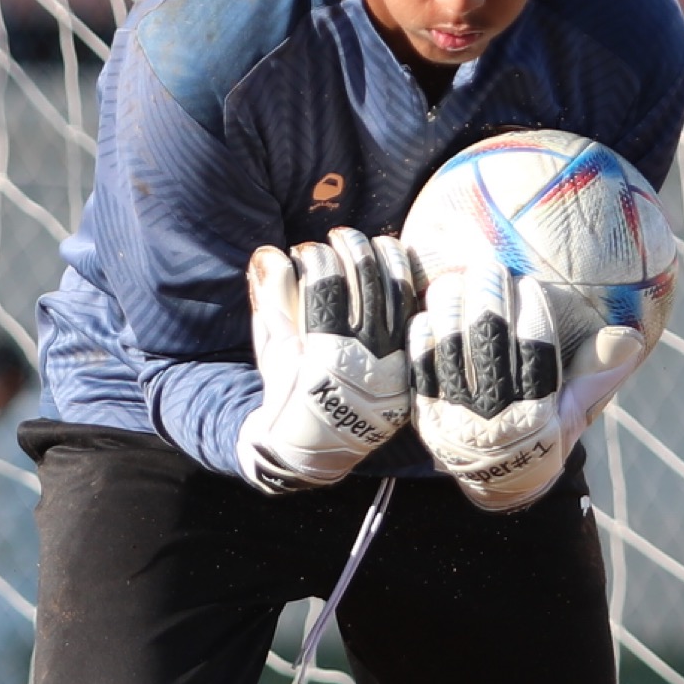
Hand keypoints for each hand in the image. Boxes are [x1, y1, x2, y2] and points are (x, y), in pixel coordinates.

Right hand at [242, 227, 419, 492]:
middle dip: (351, 250)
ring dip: (382, 258)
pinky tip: (393, 260)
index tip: (305, 251)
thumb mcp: (273, 349)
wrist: (317, 447)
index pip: (327, 288)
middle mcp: (365, 359)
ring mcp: (393, 362)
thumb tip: (270, 253)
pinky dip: (405, 281)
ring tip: (364, 242)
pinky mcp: (409, 364)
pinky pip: (414, 312)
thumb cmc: (287, 391)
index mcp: (323, 356)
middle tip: (338, 236)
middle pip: (366, 284)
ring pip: (397, 294)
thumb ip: (271, 300)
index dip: (316, 259)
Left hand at [407, 265, 669, 513]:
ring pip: (450, 353)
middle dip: (487, 299)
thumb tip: (629, 337)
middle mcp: (494, 419)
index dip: (532, 314)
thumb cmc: (543, 436)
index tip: (529, 282)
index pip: (535, 354)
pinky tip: (426, 312)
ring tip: (454, 280)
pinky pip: (420, 372)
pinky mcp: (426, 417)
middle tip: (488, 265)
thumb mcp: (577, 413)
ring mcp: (455, 418)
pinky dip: (422, 340)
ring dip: (449, 311)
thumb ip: (597, 374)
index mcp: (536, 417)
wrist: (498, 484)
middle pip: (489, 346)